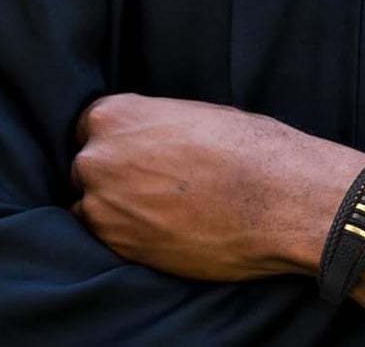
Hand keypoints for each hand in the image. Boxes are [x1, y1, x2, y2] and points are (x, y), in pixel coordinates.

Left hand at [71, 94, 359, 280]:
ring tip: (160, 207)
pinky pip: (107, 240)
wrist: (277, 198)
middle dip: (113, 173)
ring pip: (92, 207)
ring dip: (116, 208)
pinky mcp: (120, 249)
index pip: (90, 124)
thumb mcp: (197, 116)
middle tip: (151, 181)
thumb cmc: (248, 147)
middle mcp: (98, 160)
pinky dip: (128, 235)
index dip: (115, 138)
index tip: (135, 150)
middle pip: (87, 167)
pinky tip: (164, 227)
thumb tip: (146, 142)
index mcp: (117, 115)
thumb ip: (155, 127)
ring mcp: (104, 208)